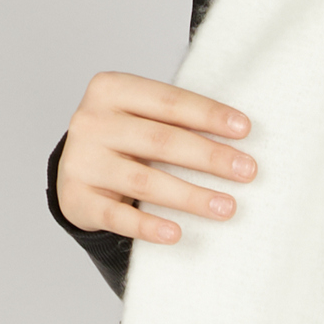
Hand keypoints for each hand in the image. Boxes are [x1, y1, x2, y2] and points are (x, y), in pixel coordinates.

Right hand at [55, 71, 255, 243]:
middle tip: (247, 171)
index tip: (245, 130)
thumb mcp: (143, 117)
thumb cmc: (125, 139)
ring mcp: (81, 162)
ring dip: (191, 196)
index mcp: (111, 90)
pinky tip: (176, 233)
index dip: (209, 115)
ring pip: (144, 181)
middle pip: (160, 141)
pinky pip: (117, 217)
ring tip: (227, 207)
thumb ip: (178, 119)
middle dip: (209, 157)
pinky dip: (148, 226)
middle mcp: (91, 122)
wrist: (75, 170)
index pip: (168, 101)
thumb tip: (240, 135)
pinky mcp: (76, 199)